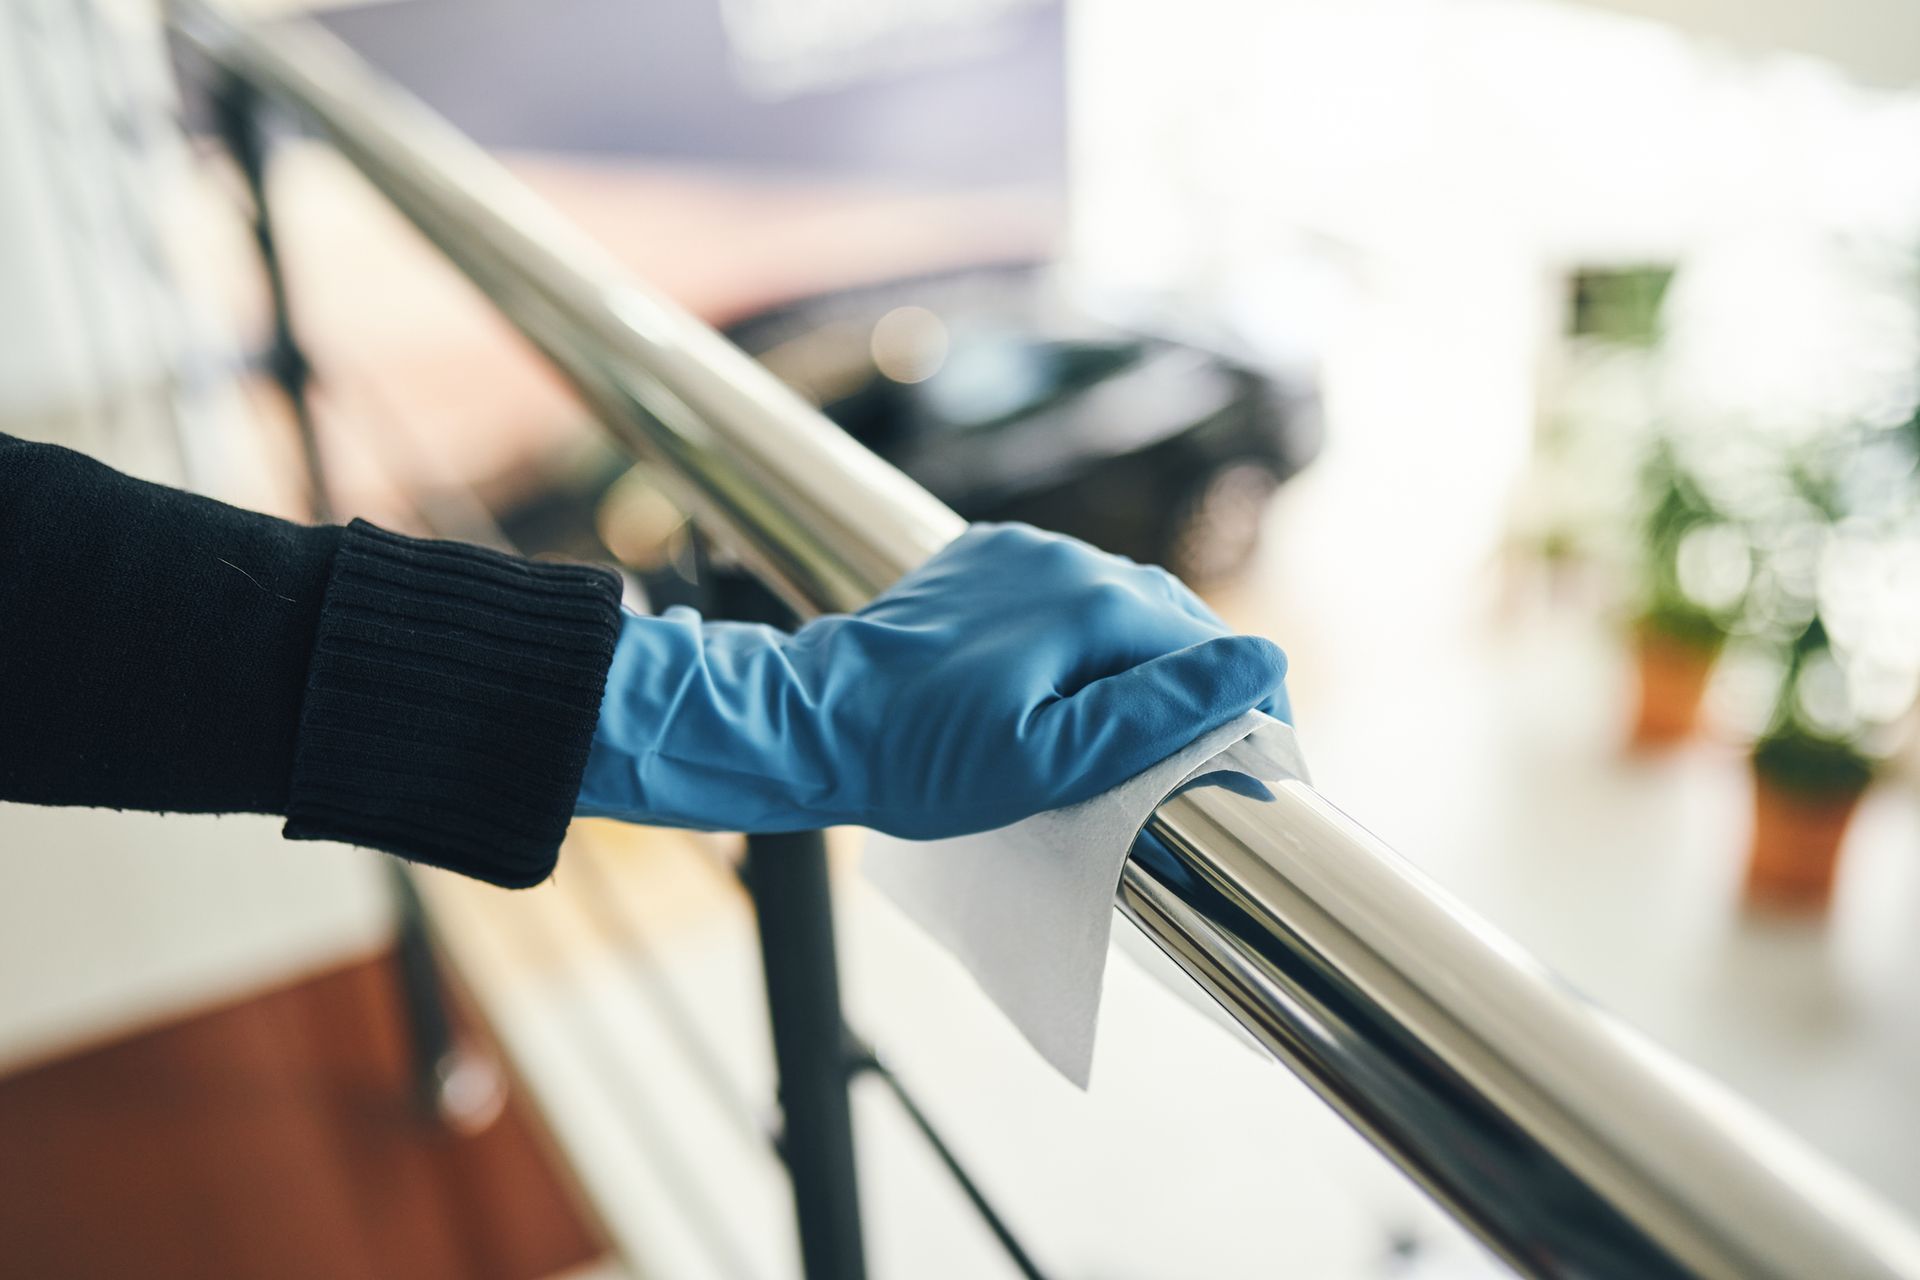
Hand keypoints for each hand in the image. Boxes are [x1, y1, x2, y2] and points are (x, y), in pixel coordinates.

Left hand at [575, 523, 1287, 838]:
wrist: (809, 722)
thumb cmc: (921, 759)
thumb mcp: (1052, 761)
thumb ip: (1160, 712)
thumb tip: (1261, 663)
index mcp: (1093, 600)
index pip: (1211, 645)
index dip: (1249, 704)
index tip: (1266, 760)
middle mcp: (1065, 557)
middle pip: (1170, 622)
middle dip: (1202, 685)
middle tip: (1220, 756)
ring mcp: (1021, 552)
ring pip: (1120, 606)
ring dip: (1145, 662)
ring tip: (1151, 731)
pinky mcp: (984, 561)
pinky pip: (1065, 595)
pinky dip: (1089, 640)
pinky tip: (1079, 688)